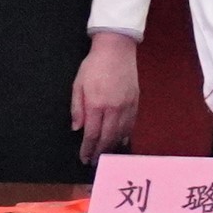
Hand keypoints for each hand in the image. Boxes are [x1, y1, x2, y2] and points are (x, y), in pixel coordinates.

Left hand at [70, 32, 140, 157]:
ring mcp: (127, 105)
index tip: (84, 158)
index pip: (92, 134)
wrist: (116, 50)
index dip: (87, 148)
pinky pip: (131, 123)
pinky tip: (120, 140)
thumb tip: (77, 128)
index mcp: (97, 104)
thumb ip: (77, 108)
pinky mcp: (135, 101)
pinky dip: (125, 134)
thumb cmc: (94, 66)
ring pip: (121, 132)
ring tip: (106, 155)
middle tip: (94, 162)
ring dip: (112, 146)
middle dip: (100, 151)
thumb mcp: (78, 85)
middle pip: (107, 137)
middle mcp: (113, 108)